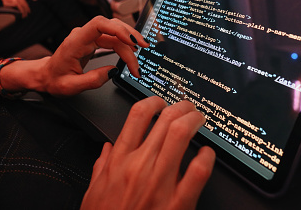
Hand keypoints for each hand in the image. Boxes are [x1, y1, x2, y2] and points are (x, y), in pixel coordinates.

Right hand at [0, 0, 30, 17]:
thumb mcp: (3, 0)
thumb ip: (8, 2)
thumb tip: (11, 7)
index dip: (24, 3)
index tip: (26, 7)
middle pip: (23, 1)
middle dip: (27, 7)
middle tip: (29, 12)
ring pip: (23, 5)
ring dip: (25, 11)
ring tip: (25, 15)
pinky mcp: (14, 2)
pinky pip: (20, 8)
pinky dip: (22, 12)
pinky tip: (23, 15)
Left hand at [39, 16, 148, 95]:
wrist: (46, 76)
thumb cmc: (55, 80)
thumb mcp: (71, 87)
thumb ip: (93, 80)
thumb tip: (113, 72)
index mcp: (75, 42)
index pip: (99, 24)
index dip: (118, 29)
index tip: (132, 41)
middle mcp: (83, 35)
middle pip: (112, 26)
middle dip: (130, 37)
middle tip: (144, 49)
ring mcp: (89, 36)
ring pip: (115, 31)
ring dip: (130, 40)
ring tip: (141, 53)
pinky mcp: (94, 41)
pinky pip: (113, 38)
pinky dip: (125, 45)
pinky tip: (133, 52)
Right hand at [81, 96, 215, 209]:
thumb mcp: (93, 193)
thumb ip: (100, 166)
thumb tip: (107, 148)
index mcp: (120, 162)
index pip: (138, 115)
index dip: (154, 100)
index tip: (161, 101)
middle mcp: (140, 167)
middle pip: (165, 119)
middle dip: (182, 107)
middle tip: (188, 108)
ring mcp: (160, 183)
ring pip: (181, 136)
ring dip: (195, 121)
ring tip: (199, 120)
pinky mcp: (178, 203)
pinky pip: (198, 171)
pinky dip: (207, 156)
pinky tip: (207, 154)